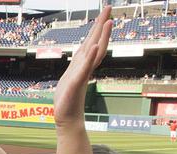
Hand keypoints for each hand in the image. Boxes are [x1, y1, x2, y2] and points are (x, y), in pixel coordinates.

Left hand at [53, 6, 111, 126]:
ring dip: (100, 37)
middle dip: (102, 24)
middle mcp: (84, 67)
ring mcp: (81, 75)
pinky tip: (93, 47)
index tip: (105, 13)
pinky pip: (84, 69)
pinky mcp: (76, 84)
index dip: (98, 27)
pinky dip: (89, 58)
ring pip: (93, 53)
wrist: (66, 119)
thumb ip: (79, 65)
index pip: (92, 42)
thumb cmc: (67, 100)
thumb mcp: (70, 77)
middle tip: (110, 7)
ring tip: (107, 22)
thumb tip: (84, 55)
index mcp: (82, 65)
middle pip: (96, 42)